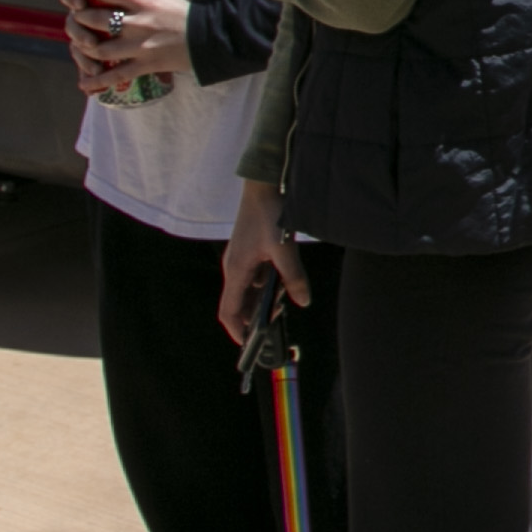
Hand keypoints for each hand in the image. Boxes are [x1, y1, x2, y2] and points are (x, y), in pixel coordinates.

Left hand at [63, 0, 193, 89]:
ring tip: (82, 43)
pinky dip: (97, 80)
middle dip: (80, 18)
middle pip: (94, 19)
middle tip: (78, 17)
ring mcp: (139, 45)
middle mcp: (136, 21)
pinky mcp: (146, 65)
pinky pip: (116, 74)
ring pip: (98, 48)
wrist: (215, 37)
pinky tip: (85, 83)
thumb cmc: (194, 11)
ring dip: (84, 46)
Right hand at [217, 184, 306, 347]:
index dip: (237, 331)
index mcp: (237, 271)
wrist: (263, 185)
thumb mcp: (285, 249)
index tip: (249, 345)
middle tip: (276, 320)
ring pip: (249, 290)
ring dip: (263, 300)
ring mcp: (242, 259)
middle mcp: (235, 268)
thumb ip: (294, 278)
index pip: (228, 312)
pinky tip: (284, 283)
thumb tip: (303, 302)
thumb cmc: (269, 214)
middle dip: (255, 317)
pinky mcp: (250, 251)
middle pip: (238, 304)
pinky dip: (267, 285)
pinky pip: (256, 276)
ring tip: (282, 303)